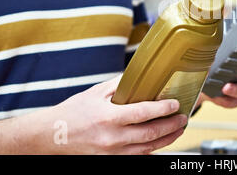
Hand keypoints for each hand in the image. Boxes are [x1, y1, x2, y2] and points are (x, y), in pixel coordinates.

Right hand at [48, 75, 186, 153]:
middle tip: (183, 118)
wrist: (53, 136)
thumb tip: (142, 76)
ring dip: (167, 139)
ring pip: (147, 148)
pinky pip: (137, 156)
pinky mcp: (111, 160)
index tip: (175, 104)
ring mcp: (111, 152)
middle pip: (150, 134)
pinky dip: (152, 149)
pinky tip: (161, 141)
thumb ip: (121, 85)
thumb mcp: (96, 92)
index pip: (142, 113)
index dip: (162, 109)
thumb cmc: (74, 112)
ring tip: (178, 130)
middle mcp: (111, 138)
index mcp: (108, 117)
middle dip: (171, 126)